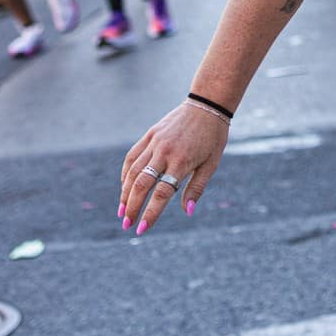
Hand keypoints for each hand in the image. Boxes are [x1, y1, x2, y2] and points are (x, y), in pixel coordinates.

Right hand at [120, 103, 229, 233]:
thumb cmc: (213, 138)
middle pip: (141, 185)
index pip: (162, 193)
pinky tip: (124, 188)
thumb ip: (197, 188)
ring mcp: (154, 143)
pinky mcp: (149, 135)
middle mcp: (165, 152)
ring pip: (132, 172)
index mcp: (182, 162)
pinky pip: (132, 157)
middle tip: (127, 224)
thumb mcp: (211, 164)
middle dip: (132, 207)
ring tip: (122, 211)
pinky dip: (125, 174)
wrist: (207, 106)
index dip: (150, 213)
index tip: (142, 229)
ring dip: (125, 194)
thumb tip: (187, 212)